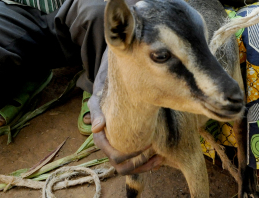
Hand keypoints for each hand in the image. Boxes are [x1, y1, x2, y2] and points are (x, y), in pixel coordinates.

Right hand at [89, 52, 164, 174]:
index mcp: (102, 140)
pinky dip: (149, 162)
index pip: (114, 157)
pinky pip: (138, 162)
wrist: (115, 90)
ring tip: (161, 158)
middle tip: (156, 155)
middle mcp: (110, 147)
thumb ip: (96, 111)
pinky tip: (161, 156)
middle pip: (123, 168)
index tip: (147, 146)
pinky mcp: (130, 146)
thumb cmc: (106, 95)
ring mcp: (120, 148)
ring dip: (146, 166)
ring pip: (131, 168)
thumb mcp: (99, 100)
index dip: (130, 156)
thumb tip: (98, 128)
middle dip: (140, 165)